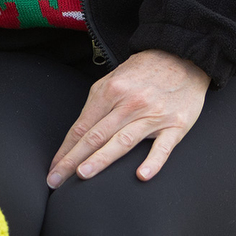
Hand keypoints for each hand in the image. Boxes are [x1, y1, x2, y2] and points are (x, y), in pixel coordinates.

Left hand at [47, 49, 208, 187]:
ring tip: (83, 174)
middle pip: (96, 135)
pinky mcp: (176, 125)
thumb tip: (81, 131)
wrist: (181, 57)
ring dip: (101, 159)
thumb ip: (98, 104)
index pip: (82, 126)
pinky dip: (152, 162)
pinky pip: (163, 147)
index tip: (54, 166)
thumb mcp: (113, 79)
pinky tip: (141, 175)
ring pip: (122, 141)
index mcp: (110, 92)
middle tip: (57, 178)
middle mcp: (129, 104)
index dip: (66, 148)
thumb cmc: (143, 71)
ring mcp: (153, 115)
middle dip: (73, 159)